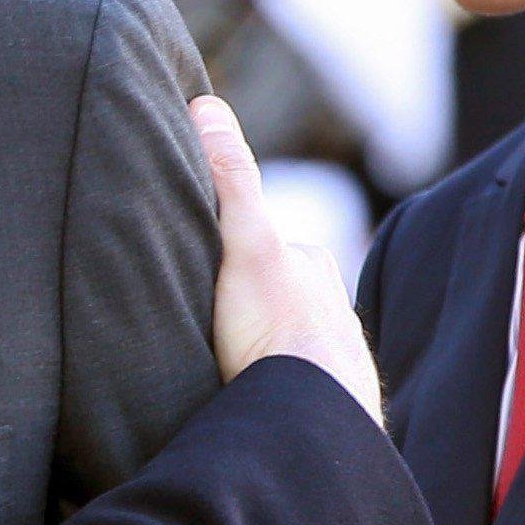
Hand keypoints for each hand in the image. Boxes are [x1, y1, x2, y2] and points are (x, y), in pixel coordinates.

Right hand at [194, 95, 382, 416]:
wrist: (310, 420)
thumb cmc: (278, 331)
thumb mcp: (245, 242)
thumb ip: (229, 178)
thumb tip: (205, 104)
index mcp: (311, 266)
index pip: (261, 243)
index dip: (225, 248)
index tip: (195, 263)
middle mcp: (329, 308)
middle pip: (273, 294)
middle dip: (243, 304)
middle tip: (202, 321)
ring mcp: (329, 358)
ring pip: (283, 342)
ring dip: (255, 350)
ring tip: (217, 364)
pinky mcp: (321, 404)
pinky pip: (287, 386)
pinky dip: (267, 387)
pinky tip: (245, 399)